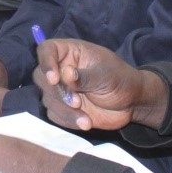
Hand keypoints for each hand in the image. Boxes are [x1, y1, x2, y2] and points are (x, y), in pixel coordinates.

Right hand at [34, 39, 166, 132]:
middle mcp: (61, 69)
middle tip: (76, 102)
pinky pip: (55, 115)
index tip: (54, 79)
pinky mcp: (62, 108)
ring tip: (86, 118)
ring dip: (64, 110)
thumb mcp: (106, 75)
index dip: (46, 62)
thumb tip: (65, 74)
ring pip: (47, 99)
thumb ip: (85, 76)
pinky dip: (68, 120)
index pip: (47, 50)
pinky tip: (86, 123)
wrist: (131, 104)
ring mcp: (60, 89)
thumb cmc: (120, 79)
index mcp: (70, 52)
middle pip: (40, 76)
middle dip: (56, 92)